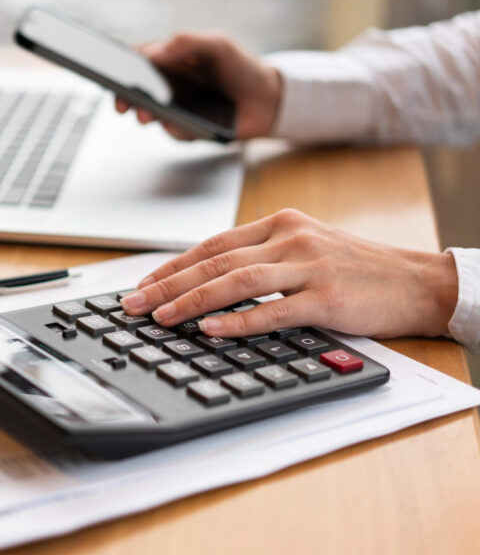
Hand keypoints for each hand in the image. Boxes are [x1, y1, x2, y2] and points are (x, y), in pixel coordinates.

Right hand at [114, 31, 281, 139]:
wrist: (269, 101)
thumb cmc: (243, 68)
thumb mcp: (218, 45)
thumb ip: (187, 42)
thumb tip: (154, 53)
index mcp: (172, 60)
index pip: (139, 61)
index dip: (123, 68)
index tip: (115, 75)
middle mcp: (169, 85)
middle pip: (136, 91)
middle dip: (125, 99)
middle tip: (123, 104)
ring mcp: (176, 108)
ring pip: (151, 115)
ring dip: (147, 116)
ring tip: (147, 115)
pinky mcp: (186, 129)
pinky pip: (173, 133)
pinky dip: (175, 130)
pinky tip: (181, 125)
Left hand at [120, 209, 458, 338]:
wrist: (420, 281)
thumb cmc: (359, 270)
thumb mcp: (306, 249)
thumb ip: (262, 257)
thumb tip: (208, 281)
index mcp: (281, 225)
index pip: (213, 244)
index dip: (173, 265)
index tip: (143, 284)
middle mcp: (291, 239)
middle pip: (215, 262)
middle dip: (168, 284)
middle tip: (134, 305)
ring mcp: (309, 266)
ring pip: (236, 281)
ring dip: (192, 300)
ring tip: (160, 318)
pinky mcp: (327, 298)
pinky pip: (273, 311)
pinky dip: (238, 321)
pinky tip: (210, 329)